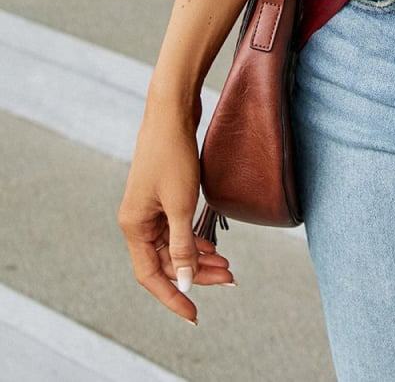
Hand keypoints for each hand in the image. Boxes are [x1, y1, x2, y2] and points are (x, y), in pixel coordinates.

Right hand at [118, 102, 235, 323]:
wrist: (171, 110)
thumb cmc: (173, 154)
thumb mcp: (180, 203)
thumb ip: (182, 245)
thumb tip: (185, 282)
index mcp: (134, 226)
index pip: (150, 276)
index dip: (172, 297)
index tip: (195, 315)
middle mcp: (138, 220)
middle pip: (165, 262)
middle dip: (196, 274)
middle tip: (229, 280)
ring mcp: (149, 207)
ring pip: (174, 246)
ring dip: (199, 257)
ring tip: (228, 266)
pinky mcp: (163, 195)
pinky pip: (177, 228)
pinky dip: (195, 238)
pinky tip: (214, 244)